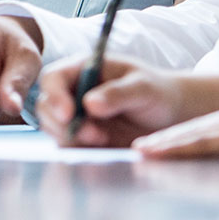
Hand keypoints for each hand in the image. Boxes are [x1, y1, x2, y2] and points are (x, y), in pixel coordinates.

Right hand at [30, 56, 185, 147]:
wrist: (171, 116)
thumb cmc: (158, 92)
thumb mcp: (143, 87)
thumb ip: (118, 93)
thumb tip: (89, 103)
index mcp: (83, 69)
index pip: (53, 78)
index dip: (54, 95)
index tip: (68, 114)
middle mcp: (73, 92)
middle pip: (46, 106)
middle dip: (61, 123)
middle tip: (92, 135)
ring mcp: (77, 116)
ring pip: (54, 128)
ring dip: (71, 138)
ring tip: (102, 139)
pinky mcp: (83, 138)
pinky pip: (69, 146)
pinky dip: (78, 150)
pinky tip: (102, 147)